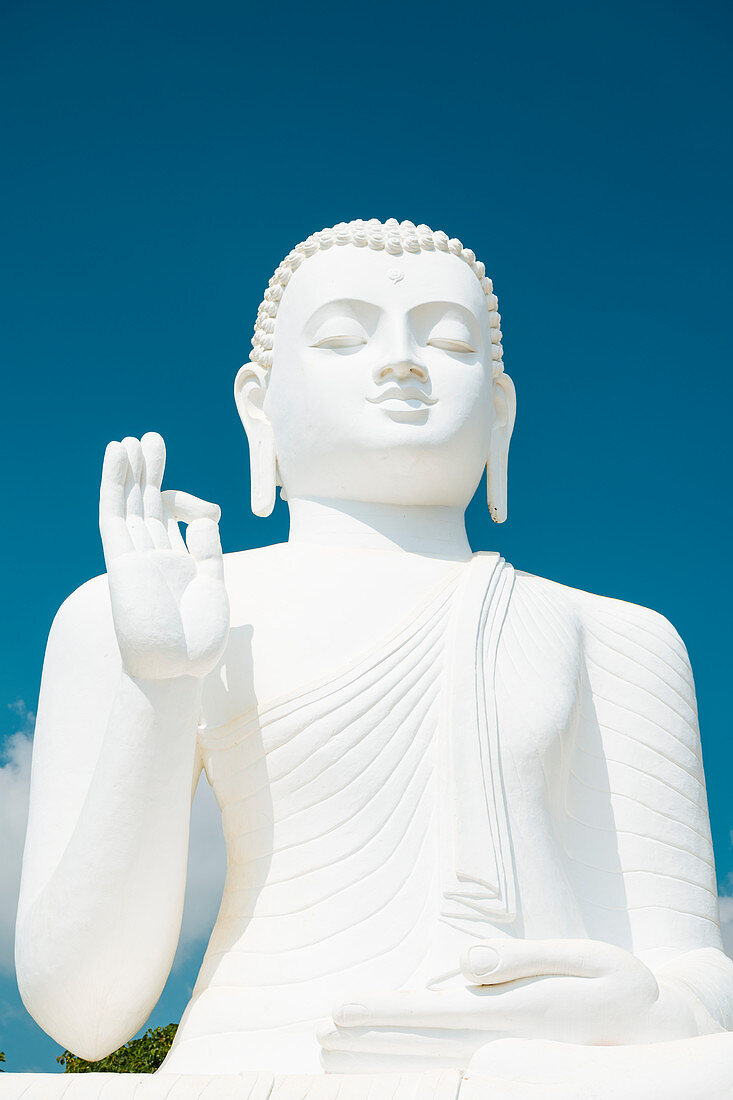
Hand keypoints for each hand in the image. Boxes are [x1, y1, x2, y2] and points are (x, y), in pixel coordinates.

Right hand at [99, 432, 229, 679]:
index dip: (187, 503)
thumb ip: (208, 551)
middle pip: (148, 505)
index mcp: (177, 565)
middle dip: (150, 472)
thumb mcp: (213, 587)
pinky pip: (114, 514)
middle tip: (152, 439)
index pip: (174, 520)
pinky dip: (114, 483)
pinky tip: (117, 456)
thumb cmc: (197, 641)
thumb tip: (204, 516)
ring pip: (129, 504)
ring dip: (130, 471)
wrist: (176, 670)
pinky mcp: (120, 559)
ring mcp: (135, 556)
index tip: (211, 510)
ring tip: (132, 439)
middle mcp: (153, 557)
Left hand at [319, 938, 702, 1072]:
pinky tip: (387, 1059)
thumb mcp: (589, 960)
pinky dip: (412, 1063)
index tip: (341, 1012)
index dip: (386, 1015)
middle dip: (369, 1043)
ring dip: (382, 1058)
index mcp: (526, 1018)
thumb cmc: (622, 987)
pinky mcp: (511, 1061)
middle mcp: (511, 1048)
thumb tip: (463, 967)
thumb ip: (524, 961)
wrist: (660, 1033)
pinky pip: (452, 1065)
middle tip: (319, 1037)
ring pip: (434, 1063)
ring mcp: (511, 1061)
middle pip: (425, 1049)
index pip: (438, 1020)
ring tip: (334, 1052)